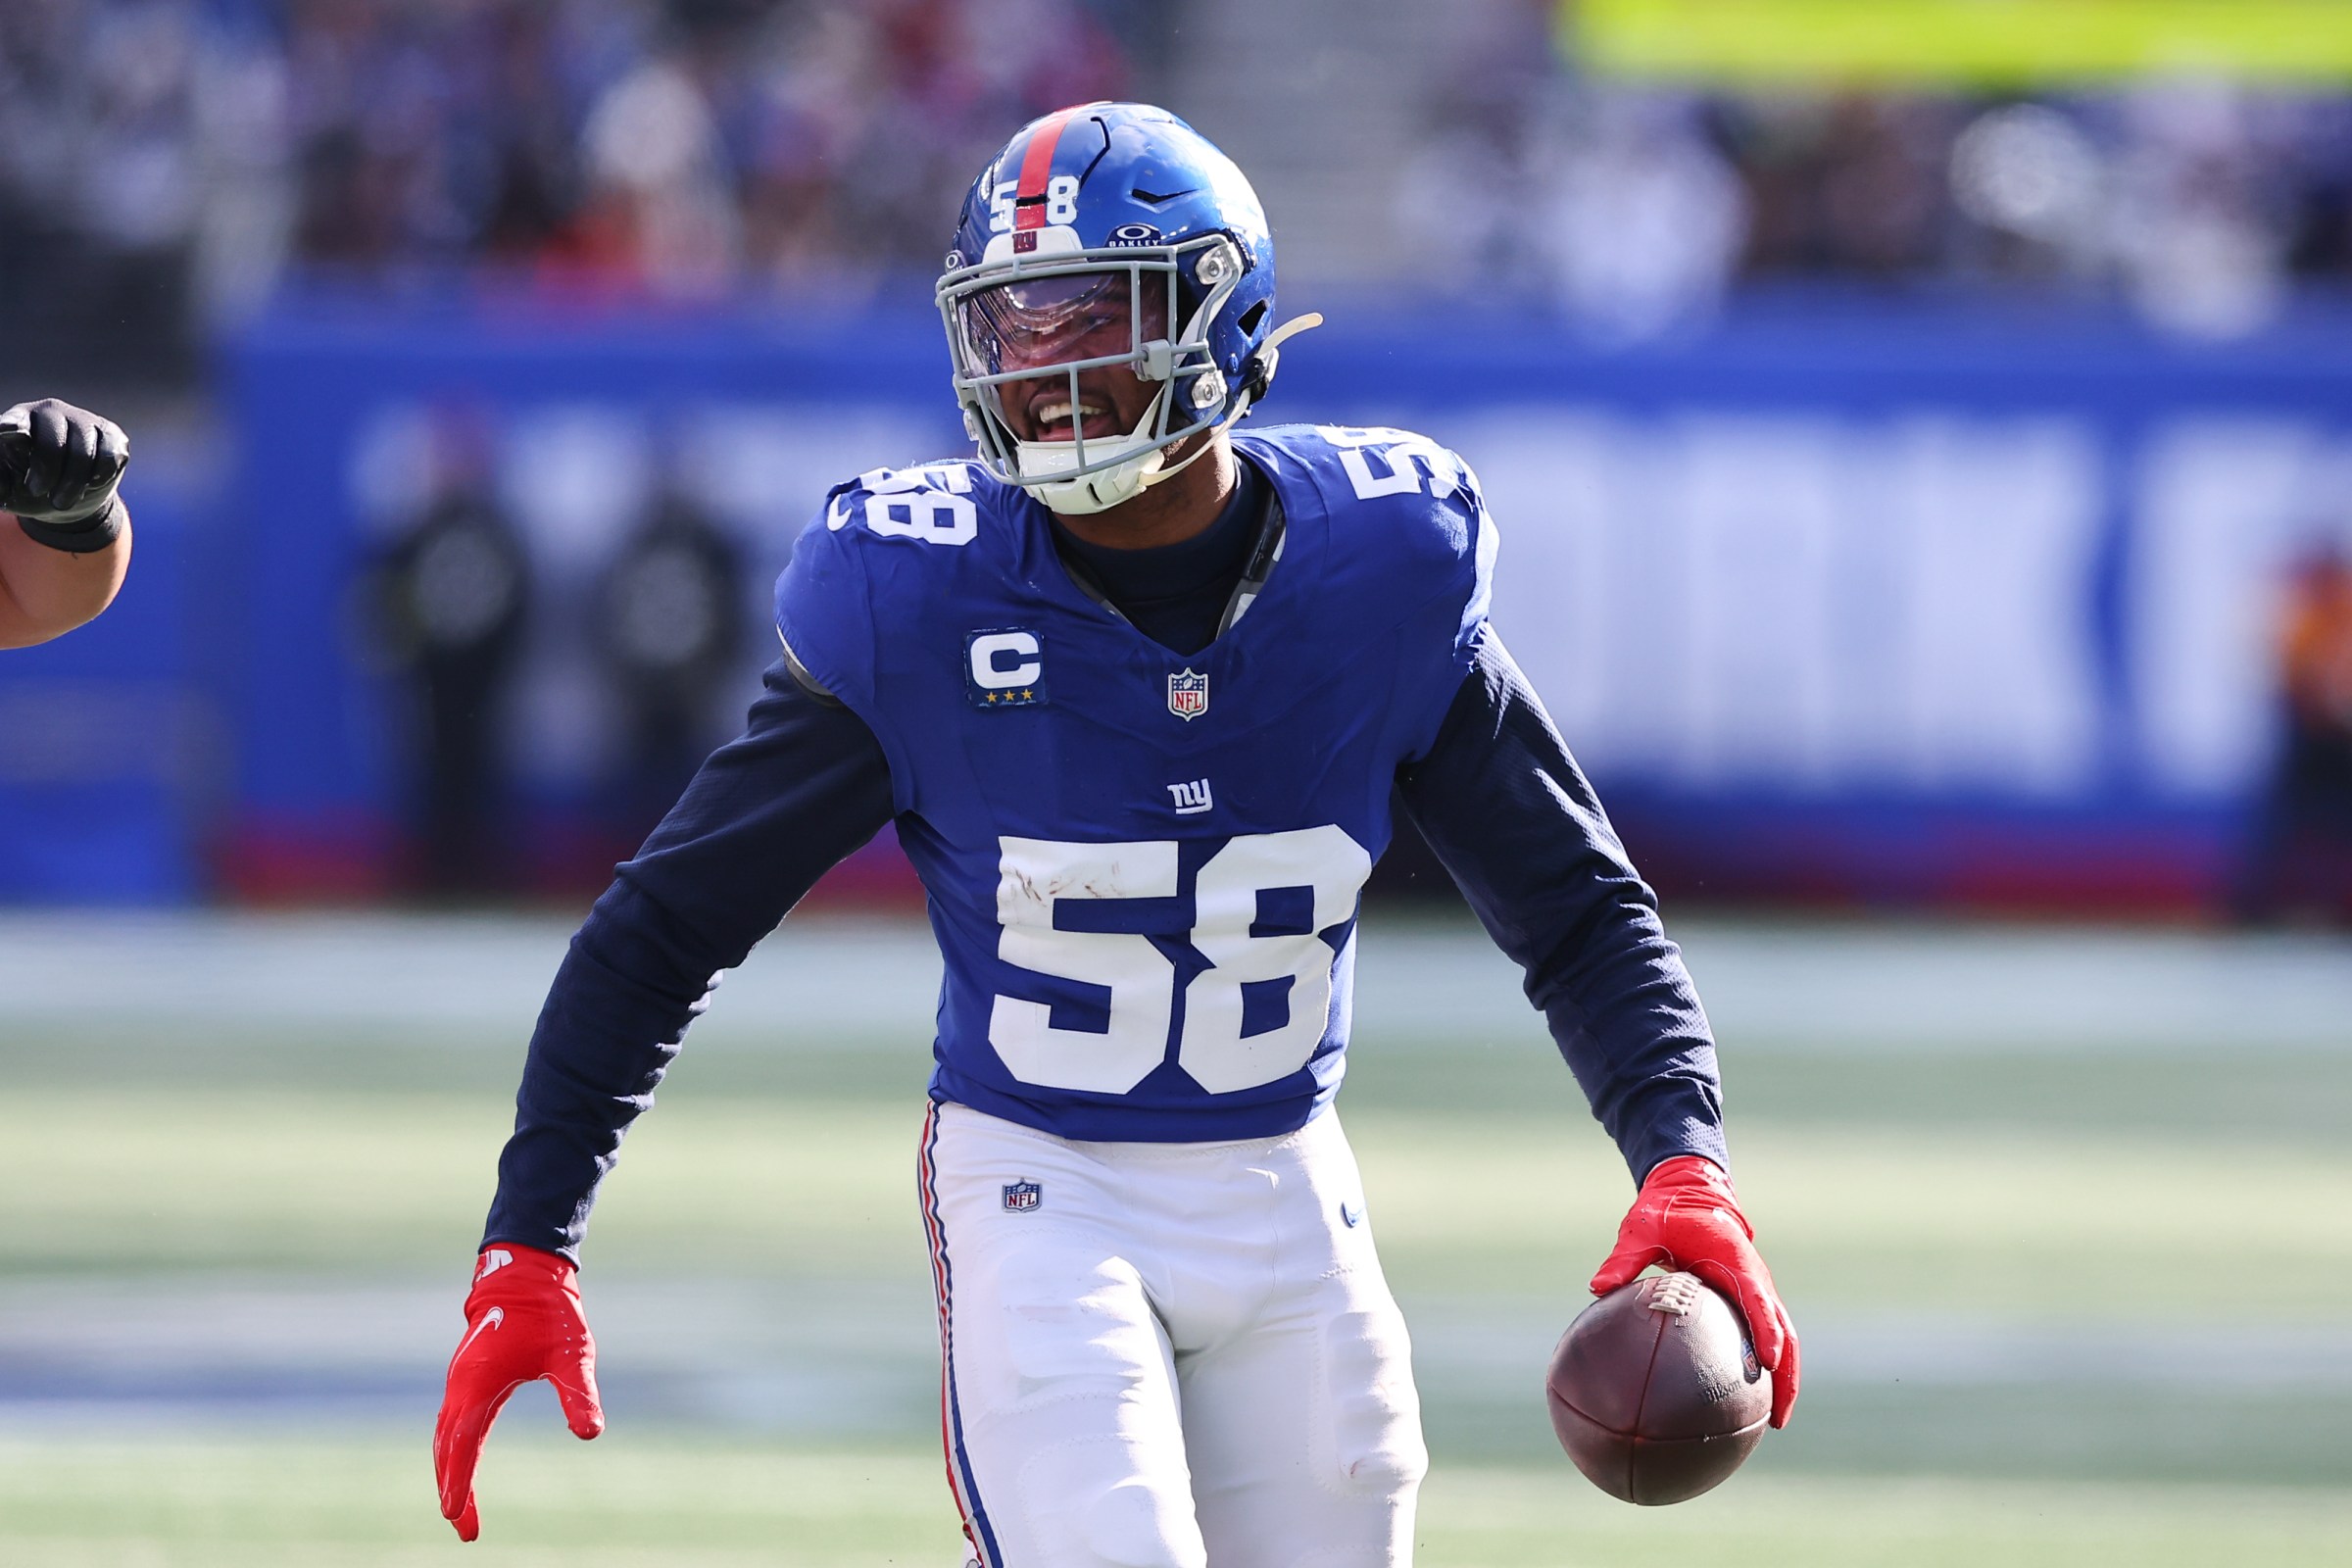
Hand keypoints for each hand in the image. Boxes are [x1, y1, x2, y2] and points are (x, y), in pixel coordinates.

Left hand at [1, 398, 129, 530]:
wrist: (66, 499)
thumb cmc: (26, 488)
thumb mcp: (4, 487)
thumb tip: (1, 468)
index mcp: (19, 419)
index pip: (14, 422)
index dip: (12, 427)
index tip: (8, 430)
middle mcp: (51, 411)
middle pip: (52, 441)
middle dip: (47, 473)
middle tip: (37, 492)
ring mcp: (84, 420)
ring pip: (84, 452)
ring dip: (73, 485)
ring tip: (62, 501)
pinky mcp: (112, 434)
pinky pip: (110, 456)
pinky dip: (100, 476)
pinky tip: (90, 483)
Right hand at [432, 1244, 604, 1541]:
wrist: (524, 1273)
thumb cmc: (549, 1313)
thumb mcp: (572, 1354)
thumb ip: (577, 1393)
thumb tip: (591, 1433)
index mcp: (479, 1384)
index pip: (463, 1445)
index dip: (459, 1482)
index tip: (455, 1515)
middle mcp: (461, 1386)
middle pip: (447, 1449)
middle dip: (452, 1488)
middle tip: (464, 1529)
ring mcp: (460, 1382)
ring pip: (445, 1438)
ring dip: (449, 1472)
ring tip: (459, 1508)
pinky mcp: (466, 1378)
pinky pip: (452, 1423)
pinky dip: (451, 1451)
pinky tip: (459, 1465)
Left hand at [1589, 1154, 1799, 1427]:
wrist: (1692, 1191)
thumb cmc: (1666, 1211)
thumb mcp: (1641, 1229)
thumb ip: (1624, 1258)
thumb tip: (1597, 1287)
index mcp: (1735, 1261)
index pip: (1758, 1300)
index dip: (1766, 1331)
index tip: (1768, 1362)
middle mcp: (1755, 1279)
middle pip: (1784, 1332)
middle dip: (1787, 1375)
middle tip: (1778, 1418)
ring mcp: (1756, 1291)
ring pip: (1782, 1339)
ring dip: (1783, 1378)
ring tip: (1772, 1422)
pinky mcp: (1748, 1299)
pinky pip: (1763, 1335)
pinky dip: (1764, 1366)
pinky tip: (1743, 1399)